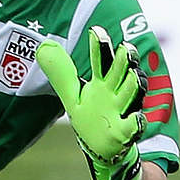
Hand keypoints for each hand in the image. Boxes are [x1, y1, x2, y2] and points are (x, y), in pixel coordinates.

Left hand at [35, 26, 147, 179]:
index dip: (99, 46)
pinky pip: (134, 125)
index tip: (95, 30)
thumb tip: (42, 46)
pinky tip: (136, 118)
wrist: (103, 149)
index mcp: (101, 84)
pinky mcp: (126, 132)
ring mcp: (122, 111)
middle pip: (122, 73)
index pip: (101, 61)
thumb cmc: (90, 118)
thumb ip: (61, 73)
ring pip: (132, 94)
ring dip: (134, 85)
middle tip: (125, 47)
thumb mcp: (72, 95)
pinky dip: (136, 122)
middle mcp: (114, 94)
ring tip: (134, 74)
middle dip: (125, 61)